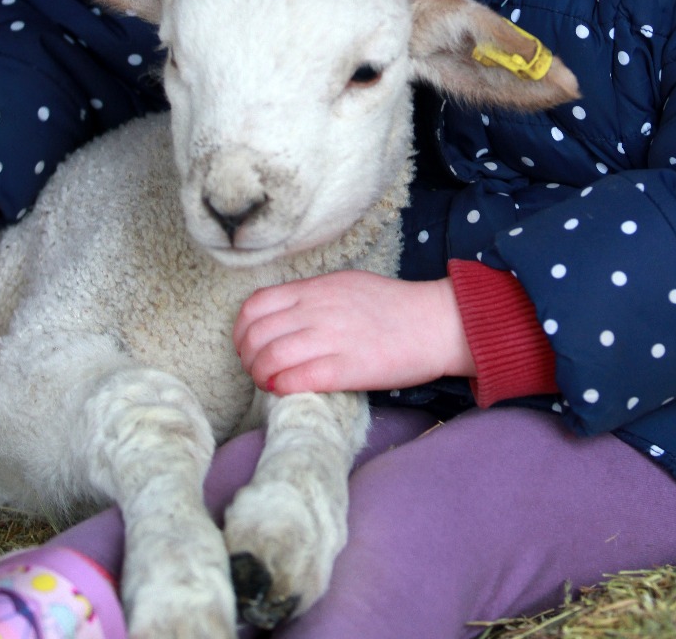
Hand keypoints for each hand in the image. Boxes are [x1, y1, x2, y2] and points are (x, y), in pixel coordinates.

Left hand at [232, 271, 475, 395]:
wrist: (434, 321)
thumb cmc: (392, 306)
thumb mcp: (345, 285)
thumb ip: (311, 297)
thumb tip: (281, 317)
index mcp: (315, 289)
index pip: (255, 306)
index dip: (241, 331)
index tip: (247, 345)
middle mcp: (317, 310)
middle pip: (256, 334)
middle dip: (246, 358)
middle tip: (257, 369)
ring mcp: (331, 338)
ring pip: (270, 357)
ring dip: (260, 376)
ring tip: (269, 383)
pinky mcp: (347, 368)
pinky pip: (297, 379)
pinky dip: (281, 387)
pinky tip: (284, 390)